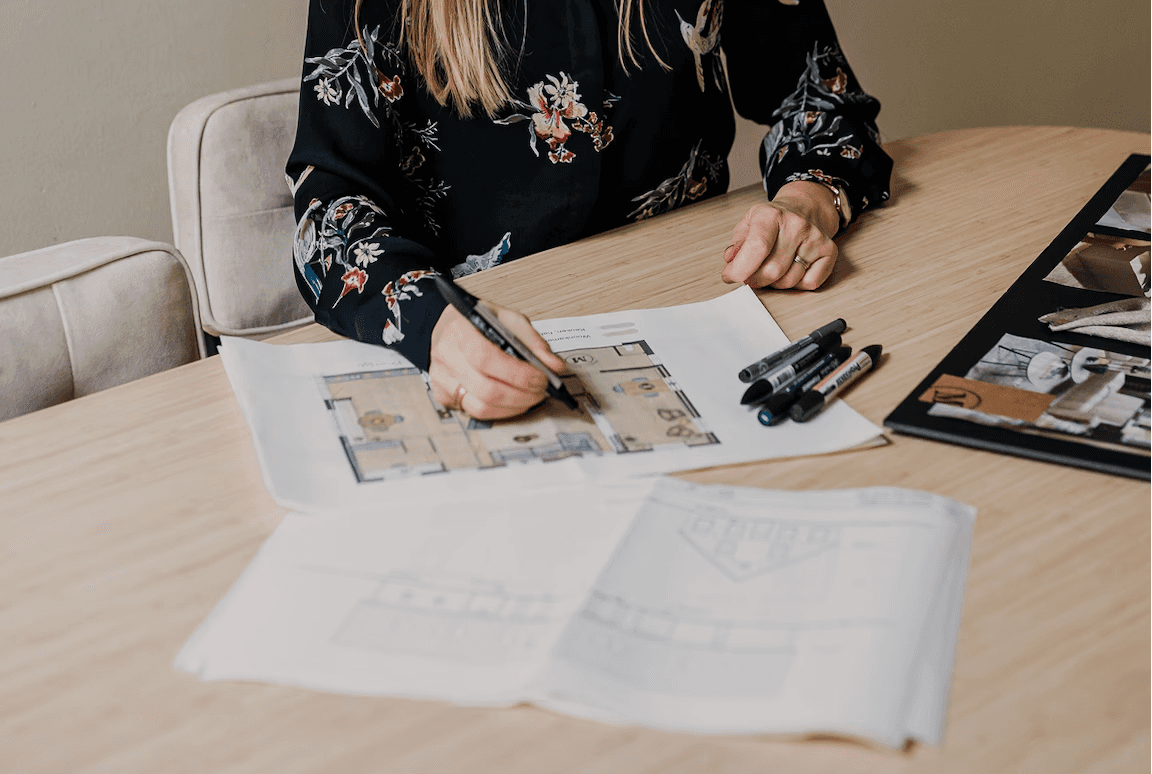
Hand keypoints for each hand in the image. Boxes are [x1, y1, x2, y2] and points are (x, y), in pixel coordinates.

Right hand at [428, 302, 567, 419]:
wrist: (450, 326)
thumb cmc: (478, 322)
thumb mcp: (507, 319)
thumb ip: (532, 341)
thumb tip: (555, 366)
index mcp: (459, 330)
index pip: (486, 358)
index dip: (518, 373)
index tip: (541, 378)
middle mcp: (445, 356)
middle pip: (486, 389)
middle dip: (522, 395)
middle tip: (542, 390)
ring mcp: (441, 379)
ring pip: (481, 408)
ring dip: (514, 407)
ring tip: (531, 397)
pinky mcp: (444, 396)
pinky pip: (476, 413)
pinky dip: (501, 411)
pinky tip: (513, 401)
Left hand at [721, 180, 840, 289]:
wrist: (805, 207)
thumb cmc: (775, 220)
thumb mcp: (749, 223)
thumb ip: (737, 244)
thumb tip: (732, 261)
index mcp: (772, 215)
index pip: (756, 248)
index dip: (740, 269)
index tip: (730, 276)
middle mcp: (796, 225)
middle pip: (772, 271)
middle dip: (755, 280)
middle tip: (749, 275)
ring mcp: (815, 239)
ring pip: (789, 281)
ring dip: (775, 283)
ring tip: (771, 270)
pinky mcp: (829, 251)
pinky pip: (809, 283)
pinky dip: (797, 284)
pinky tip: (791, 270)